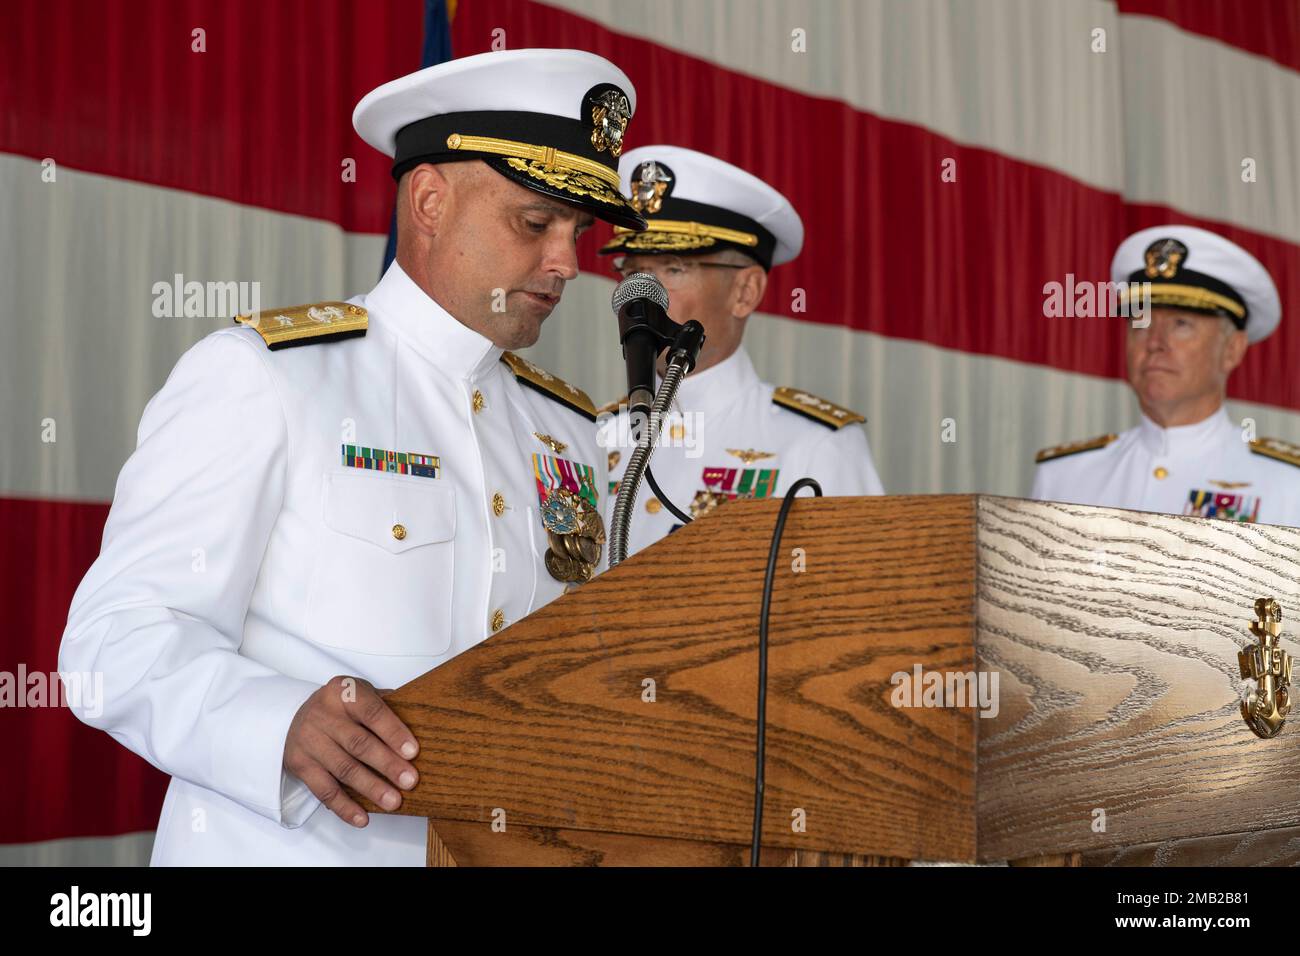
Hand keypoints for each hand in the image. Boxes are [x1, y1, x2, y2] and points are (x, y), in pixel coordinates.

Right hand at [282, 676, 418, 827]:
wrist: (294, 715)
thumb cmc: (340, 707)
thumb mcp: (360, 694)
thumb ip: (385, 706)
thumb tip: (421, 728)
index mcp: (343, 692)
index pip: (372, 712)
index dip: (393, 732)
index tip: (413, 752)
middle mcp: (322, 714)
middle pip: (359, 743)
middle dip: (387, 764)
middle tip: (410, 781)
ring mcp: (309, 740)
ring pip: (343, 769)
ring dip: (371, 788)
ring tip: (393, 801)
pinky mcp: (299, 764)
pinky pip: (324, 790)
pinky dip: (344, 807)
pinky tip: (362, 818)